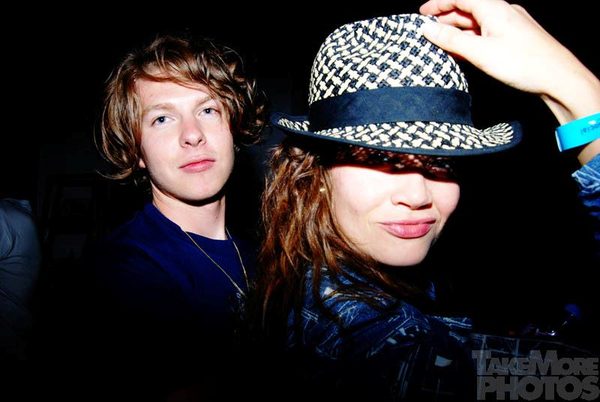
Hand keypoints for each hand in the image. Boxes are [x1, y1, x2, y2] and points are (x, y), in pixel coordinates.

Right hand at [419, 0, 599, 124]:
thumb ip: (452, 40)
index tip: (421, 13)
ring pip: (477, 22)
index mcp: (494, 8)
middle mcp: (503, 12)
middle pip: (468, 9)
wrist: (558, 78)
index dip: (439, 3)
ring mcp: (510, 25)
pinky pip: (487, 33)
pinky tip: (463, 50)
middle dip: (446, 18)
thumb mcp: (480, 52)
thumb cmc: (523, 63)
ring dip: (458, 30)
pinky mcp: (514, 39)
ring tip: (440, 41)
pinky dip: (471, 39)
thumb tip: (427, 29)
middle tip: (427, 30)